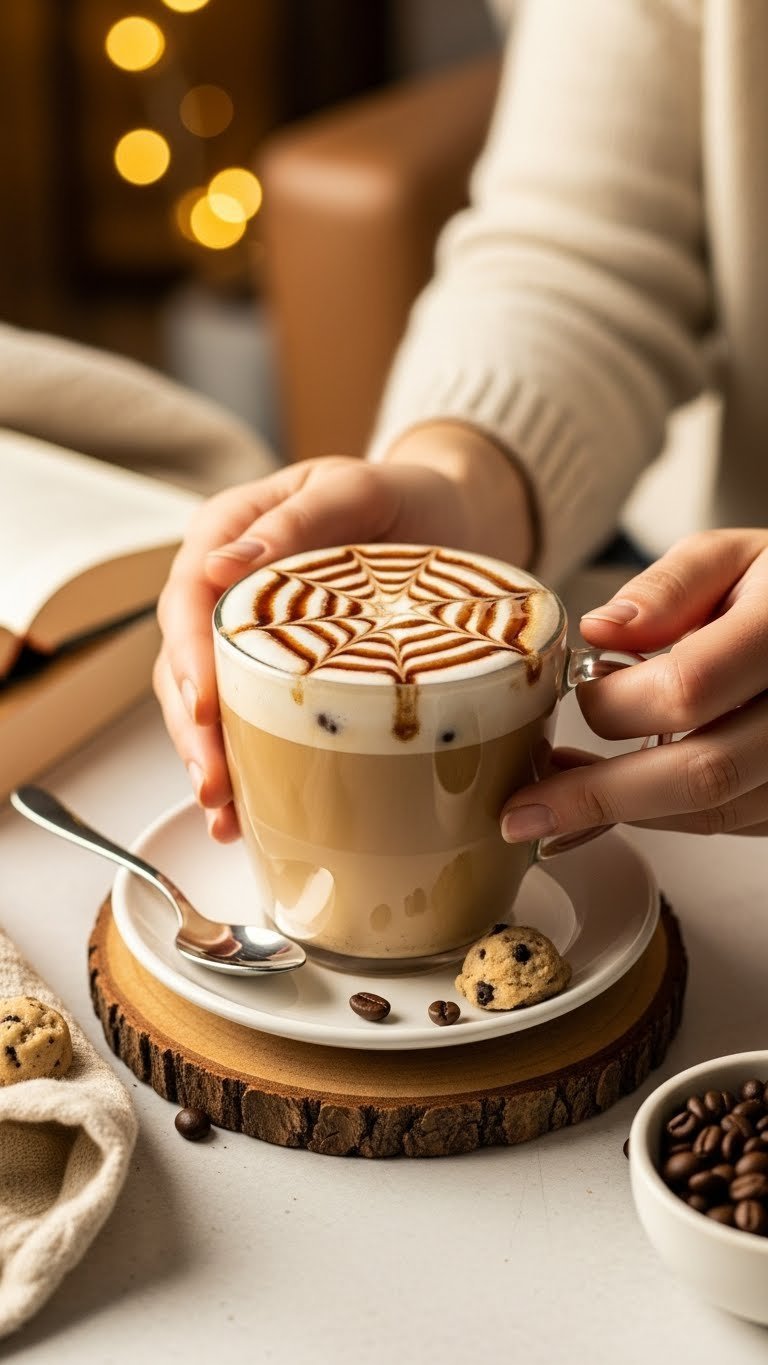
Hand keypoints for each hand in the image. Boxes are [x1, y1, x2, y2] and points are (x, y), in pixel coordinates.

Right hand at [155, 439, 534, 840]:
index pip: (187, 598)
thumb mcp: (358, 489)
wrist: (449, 517)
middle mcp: (226, 586)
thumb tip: (222, 562)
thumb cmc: (404, 497)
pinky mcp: (278, 671)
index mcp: (229, 532)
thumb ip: (297, 519)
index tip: (204, 706)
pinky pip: (245, 717)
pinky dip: (242, 764)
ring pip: (206, 700)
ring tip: (224, 813)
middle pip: (184, 662)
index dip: (188, 657)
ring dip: (209, 758)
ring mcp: (249, 634)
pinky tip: (243, 813)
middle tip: (213, 782)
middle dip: (192, 729)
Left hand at [500, 529, 767, 842]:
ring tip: (555, 800)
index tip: (575, 693)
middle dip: (597, 798)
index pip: (688, 688)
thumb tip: (599, 631)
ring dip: (624, 813)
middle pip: (701, 773)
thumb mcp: (733, 555)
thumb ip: (667, 586)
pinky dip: (663, 815)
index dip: (616, 702)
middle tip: (520, 813)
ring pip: (713, 811)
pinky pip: (730, 821)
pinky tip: (617, 794)